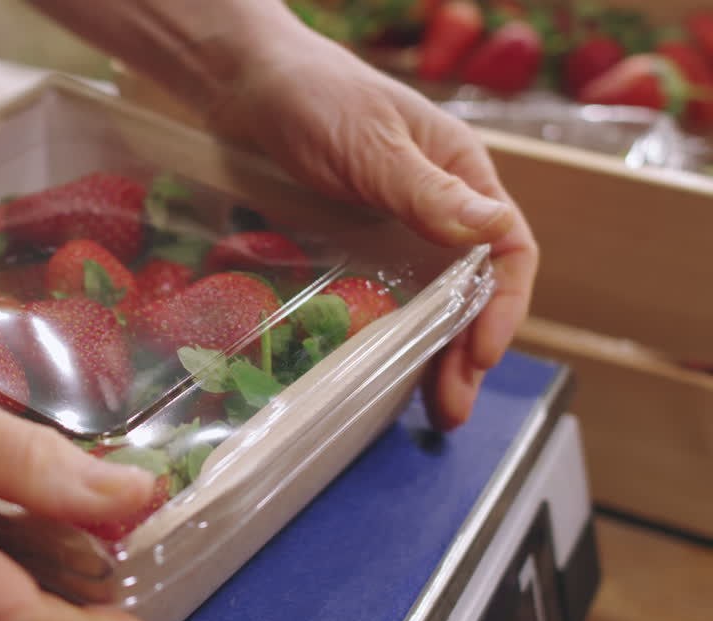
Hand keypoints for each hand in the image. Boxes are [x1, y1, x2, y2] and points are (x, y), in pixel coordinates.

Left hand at [206, 31, 537, 428]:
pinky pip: (383, 294)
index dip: (502, 306)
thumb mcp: (371, 144)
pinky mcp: (353, 241)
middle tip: (451, 406)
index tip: (482, 353)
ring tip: (429, 406)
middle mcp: (437, 205)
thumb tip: (495, 232)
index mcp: (460, 174)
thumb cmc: (314, 97)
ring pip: (429, 300)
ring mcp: (394, 227)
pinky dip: (390, 334)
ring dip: (432, 353)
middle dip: (467, 349)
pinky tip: (382, 369)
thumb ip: (426, 191)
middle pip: (471, 288)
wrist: (245, 83)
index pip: (506, 251)